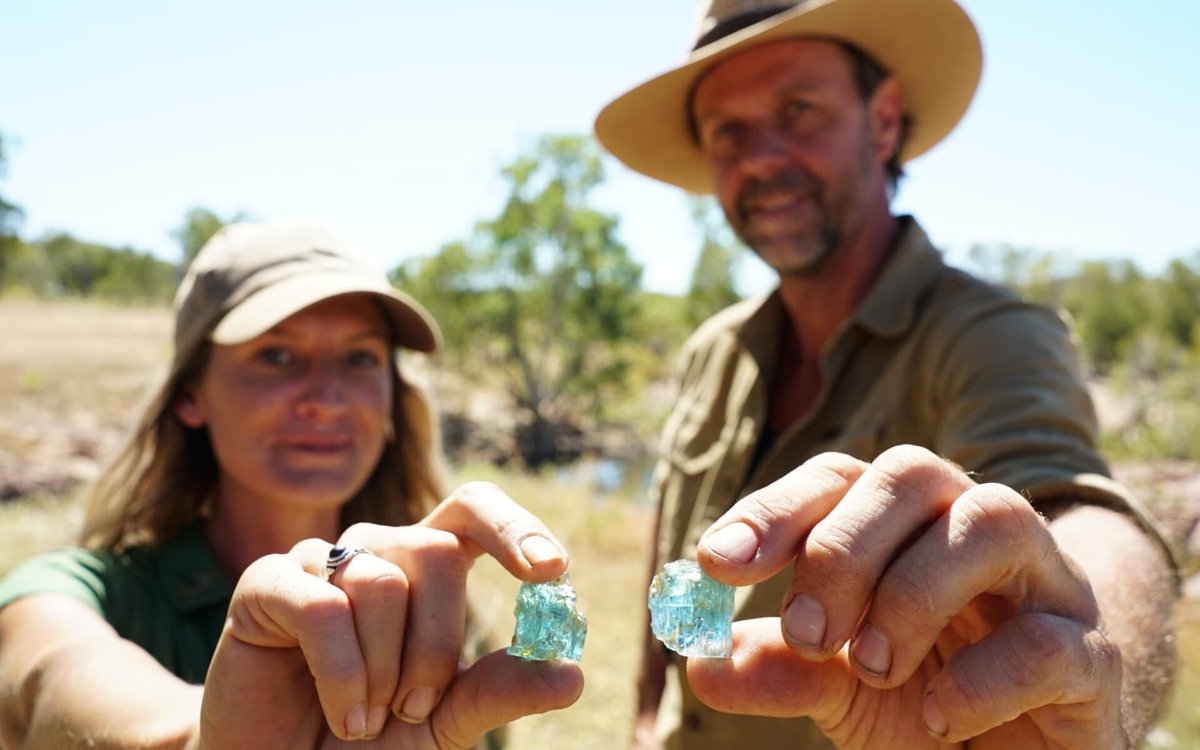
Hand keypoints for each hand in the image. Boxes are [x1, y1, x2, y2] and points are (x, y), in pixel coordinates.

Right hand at [199, 482, 583, 748]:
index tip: (552, 570)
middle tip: (415, 707)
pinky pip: (323, 608)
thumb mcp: (444, 720)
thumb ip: (498, 691)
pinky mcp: (267, 583)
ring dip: (383, 671)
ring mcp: (320, 561)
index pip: (474, 511)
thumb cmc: (368, 739)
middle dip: (437, 645)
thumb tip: (570, 675)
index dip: (514, 527)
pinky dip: (342, 674)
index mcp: (426, 567)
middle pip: (436, 551)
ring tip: (366, 719)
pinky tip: (343, 713)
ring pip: (382, 583)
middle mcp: (377, 550)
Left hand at [686, 445, 1124, 748]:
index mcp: (907, 525)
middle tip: (805, 632)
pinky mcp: (1090, 655)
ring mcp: (1044, 583)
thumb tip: (701, 662)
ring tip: (873, 666)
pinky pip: (1049, 638)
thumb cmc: (929, 698)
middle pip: (911, 472)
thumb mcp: (838, 687)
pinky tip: (942, 715)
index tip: (712, 561)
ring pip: (991, 520)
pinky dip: (983, 675)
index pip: (839, 477)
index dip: (773, 509)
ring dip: (912, 592)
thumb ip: (778, 668)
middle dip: (842, 549)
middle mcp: (975, 530)